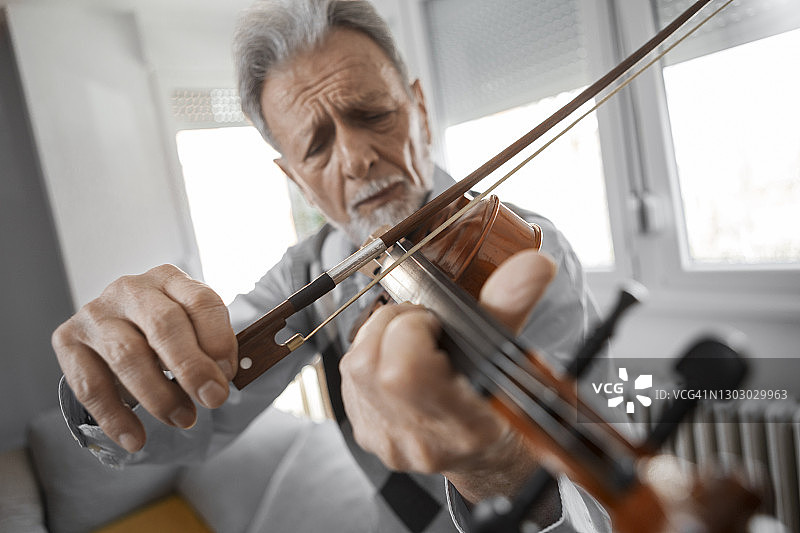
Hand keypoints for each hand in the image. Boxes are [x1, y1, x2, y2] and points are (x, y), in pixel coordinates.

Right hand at [52, 265, 236, 452]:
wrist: (119, 330)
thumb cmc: (167, 331)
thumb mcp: (194, 328)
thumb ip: (211, 347)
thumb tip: (222, 378)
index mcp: (170, 279)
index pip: (200, 301)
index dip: (218, 339)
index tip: (228, 374)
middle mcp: (131, 289)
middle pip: (164, 325)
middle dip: (192, 367)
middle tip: (213, 399)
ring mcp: (96, 313)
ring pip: (127, 355)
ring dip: (159, 394)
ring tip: (183, 419)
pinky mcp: (68, 339)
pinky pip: (90, 385)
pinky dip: (115, 417)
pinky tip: (135, 438)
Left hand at [339, 250, 555, 502]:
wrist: (485, 456)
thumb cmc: (500, 406)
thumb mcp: (512, 356)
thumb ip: (512, 305)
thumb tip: (533, 264)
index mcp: (465, 425)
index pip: (406, 372)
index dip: (412, 330)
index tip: (435, 323)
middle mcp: (421, 440)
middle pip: (370, 364)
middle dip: (391, 324)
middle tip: (421, 325)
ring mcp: (388, 441)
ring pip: (354, 366)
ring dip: (376, 337)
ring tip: (409, 339)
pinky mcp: (366, 434)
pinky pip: (349, 379)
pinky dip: (369, 356)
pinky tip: (395, 360)